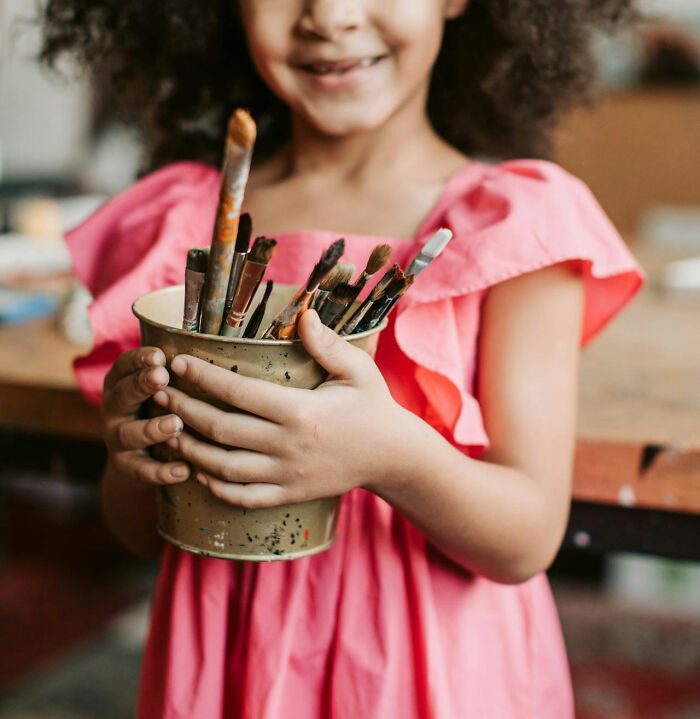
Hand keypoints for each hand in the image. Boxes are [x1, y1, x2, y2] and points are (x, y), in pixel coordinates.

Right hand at [101, 347, 189, 486]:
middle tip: (162, 377)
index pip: (124, 366)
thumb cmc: (159, 407)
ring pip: (129, 434)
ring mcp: (116, 438)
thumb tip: (213, 360)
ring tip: (175, 423)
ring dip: (151, 428)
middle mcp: (113, 408)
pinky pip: (141, 470)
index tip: (159, 355)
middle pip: (123, 395)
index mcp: (120, 383)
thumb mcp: (161, 388)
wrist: (139, 456)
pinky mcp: (126, 467)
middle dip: (141, 385)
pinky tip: (184, 469)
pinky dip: (161, 471)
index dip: (139, 360)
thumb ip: (176, 374)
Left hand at [153, 310, 413, 507]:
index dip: (202, 377)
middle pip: (220, 430)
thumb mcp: (358, 370)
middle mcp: (287, 446)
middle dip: (182, 410)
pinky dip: (215, 487)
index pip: (237, 393)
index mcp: (300, 411)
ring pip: (222, 467)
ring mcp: (286, 475)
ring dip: (189, 449)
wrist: (392, 456)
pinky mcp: (289, 495)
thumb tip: (304, 314)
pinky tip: (198, 471)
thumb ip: (328, 344)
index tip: (178, 363)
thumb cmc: (373, 407)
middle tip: (158, 393)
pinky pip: (243, 497)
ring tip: (167, 429)